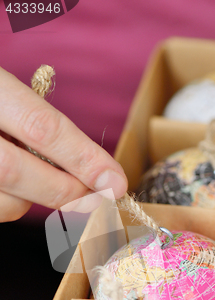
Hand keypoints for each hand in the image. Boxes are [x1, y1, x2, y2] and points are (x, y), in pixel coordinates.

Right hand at [0, 67, 127, 221]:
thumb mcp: (4, 92)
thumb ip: (36, 124)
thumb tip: (91, 169)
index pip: (40, 126)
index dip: (83, 158)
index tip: (115, 182)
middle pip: (18, 172)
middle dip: (66, 191)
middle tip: (98, 199)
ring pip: (5, 202)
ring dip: (36, 199)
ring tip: (41, 177)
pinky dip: (13, 203)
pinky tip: (13, 184)